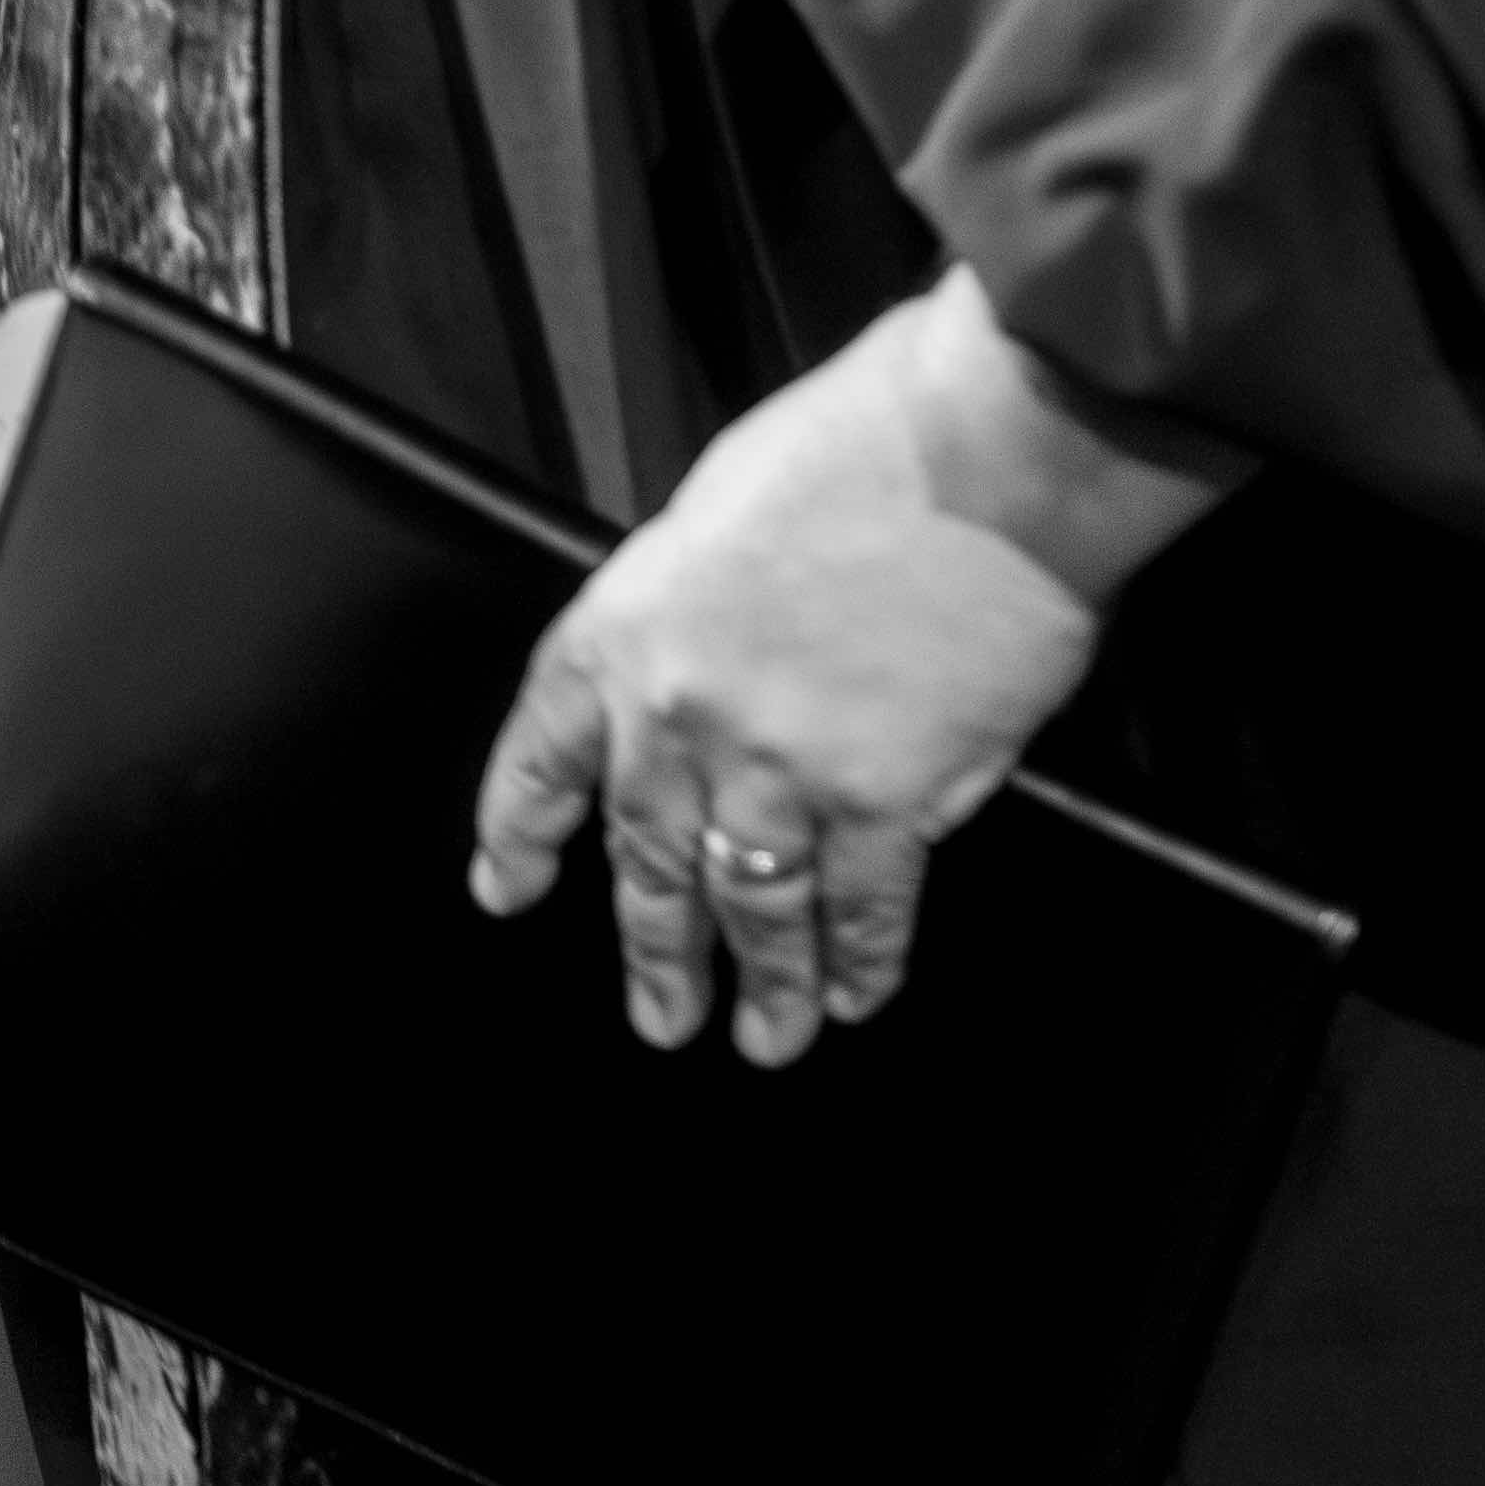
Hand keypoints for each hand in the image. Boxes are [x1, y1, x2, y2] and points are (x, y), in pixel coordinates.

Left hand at [461, 268, 1243, 1067]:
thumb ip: (692, 607)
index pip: (543, 754)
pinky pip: (863, 909)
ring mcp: (783, 767)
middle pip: (647, 857)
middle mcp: (684, 713)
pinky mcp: (889, 801)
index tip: (504, 889)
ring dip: (761, 983)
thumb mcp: (719, 510)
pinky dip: (863, 962)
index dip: (520, 832)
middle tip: (657, 1015)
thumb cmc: (860, 446)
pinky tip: (860, 993)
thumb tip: (704, 663)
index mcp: (627, 627)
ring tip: (765, 1039)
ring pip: (752, 907)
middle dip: (653, 949)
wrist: (980, 456)